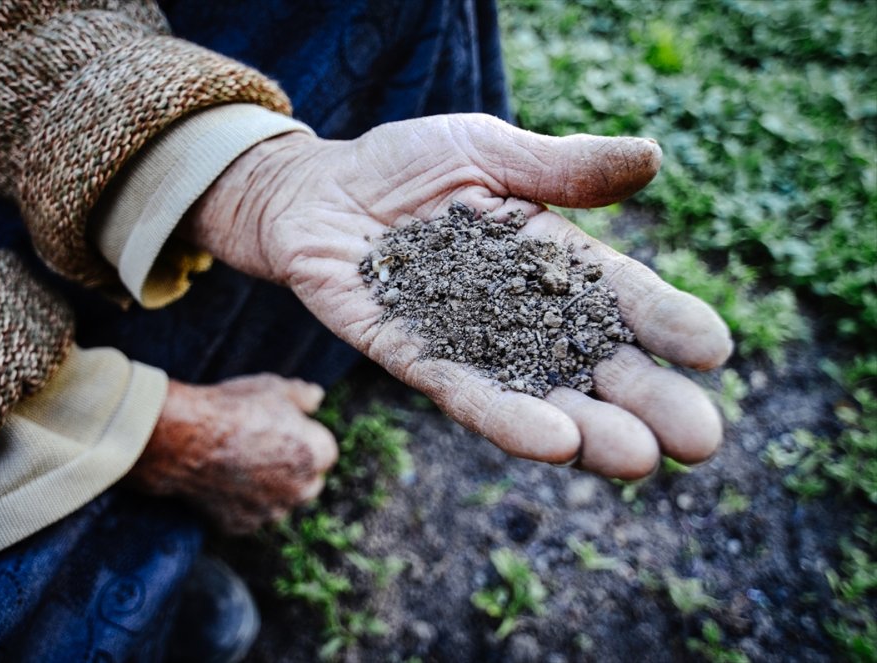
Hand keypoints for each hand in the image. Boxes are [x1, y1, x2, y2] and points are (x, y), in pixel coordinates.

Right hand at [128, 374, 337, 533]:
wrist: (185, 440)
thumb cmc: (233, 408)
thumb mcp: (273, 387)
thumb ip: (303, 395)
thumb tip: (318, 396)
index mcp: (319, 454)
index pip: (325, 451)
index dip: (303, 437)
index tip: (281, 427)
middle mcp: (302, 490)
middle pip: (308, 482)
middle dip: (294, 469)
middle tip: (265, 446)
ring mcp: (271, 511)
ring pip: (280, 502)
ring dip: (269, 489)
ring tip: (241, 462)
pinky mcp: (241, 525)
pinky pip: (249, 514)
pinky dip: (240, 503)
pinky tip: (223, 480)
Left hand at [183, 114, 732, 479]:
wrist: (317, 190)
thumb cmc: (403, 164)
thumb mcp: (487, 150)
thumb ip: (560, 166)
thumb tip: (652, 157)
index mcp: (550, 259)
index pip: (620, 295)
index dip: (667, 322)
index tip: (715, 351)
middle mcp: (519, 312)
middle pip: (593, 362)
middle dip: (646, 400)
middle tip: (698, 441)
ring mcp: (470, 342)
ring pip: (539, 394)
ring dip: (590, 429)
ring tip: (637, 459)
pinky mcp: (415, 357)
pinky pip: (464, 393)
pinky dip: (507, 418)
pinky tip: (555, 445)